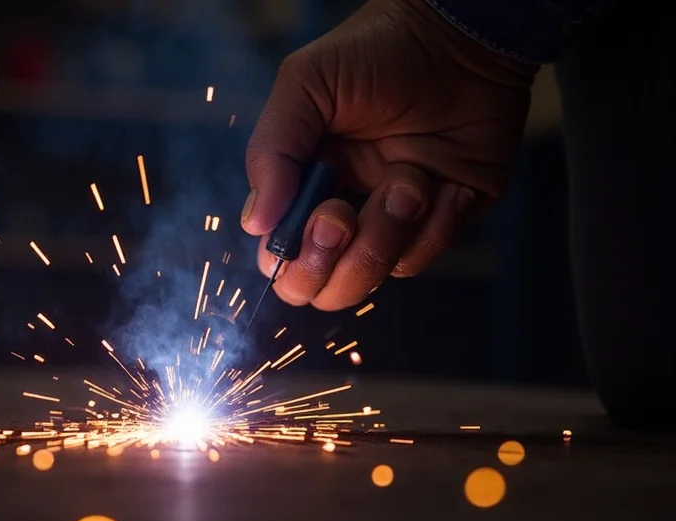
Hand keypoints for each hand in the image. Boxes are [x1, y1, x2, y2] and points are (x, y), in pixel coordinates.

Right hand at [242, 0, 537, 309]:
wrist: (460, 36)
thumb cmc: (376, 53)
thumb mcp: (306, 86)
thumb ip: (272, 152)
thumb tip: (255, 224)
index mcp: (306, 188)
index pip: (283, 260)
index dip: (293, 260)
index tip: (316, 217)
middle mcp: (347, 212)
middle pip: (324, 289)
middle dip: (333, 261)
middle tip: (343, 215)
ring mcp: (395, 222)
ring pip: (376, 276)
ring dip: (388, 232)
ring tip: (410, 179)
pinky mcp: (444, 221)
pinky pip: (426, 257)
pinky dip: (437, 225)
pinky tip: (447, 181)